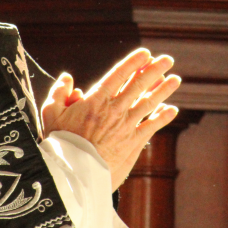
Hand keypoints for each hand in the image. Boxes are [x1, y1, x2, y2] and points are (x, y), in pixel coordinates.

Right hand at [41, 49, 180, 190]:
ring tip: (176, 79)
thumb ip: (60, 92)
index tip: (145, 53)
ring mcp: (126, 126)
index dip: (133, 62)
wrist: (73, 174)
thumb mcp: (51, 113)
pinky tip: (172, 109)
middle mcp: (115, 110)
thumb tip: (68, 78)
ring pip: (149, 103)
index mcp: (97, 99)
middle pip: (139, 85)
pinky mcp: (133, 143)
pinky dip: (163, 117)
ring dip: (164, 90)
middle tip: (168, 59)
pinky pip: (151, 126)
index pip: (119, 74)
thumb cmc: (60, 143)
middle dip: (154, 70)